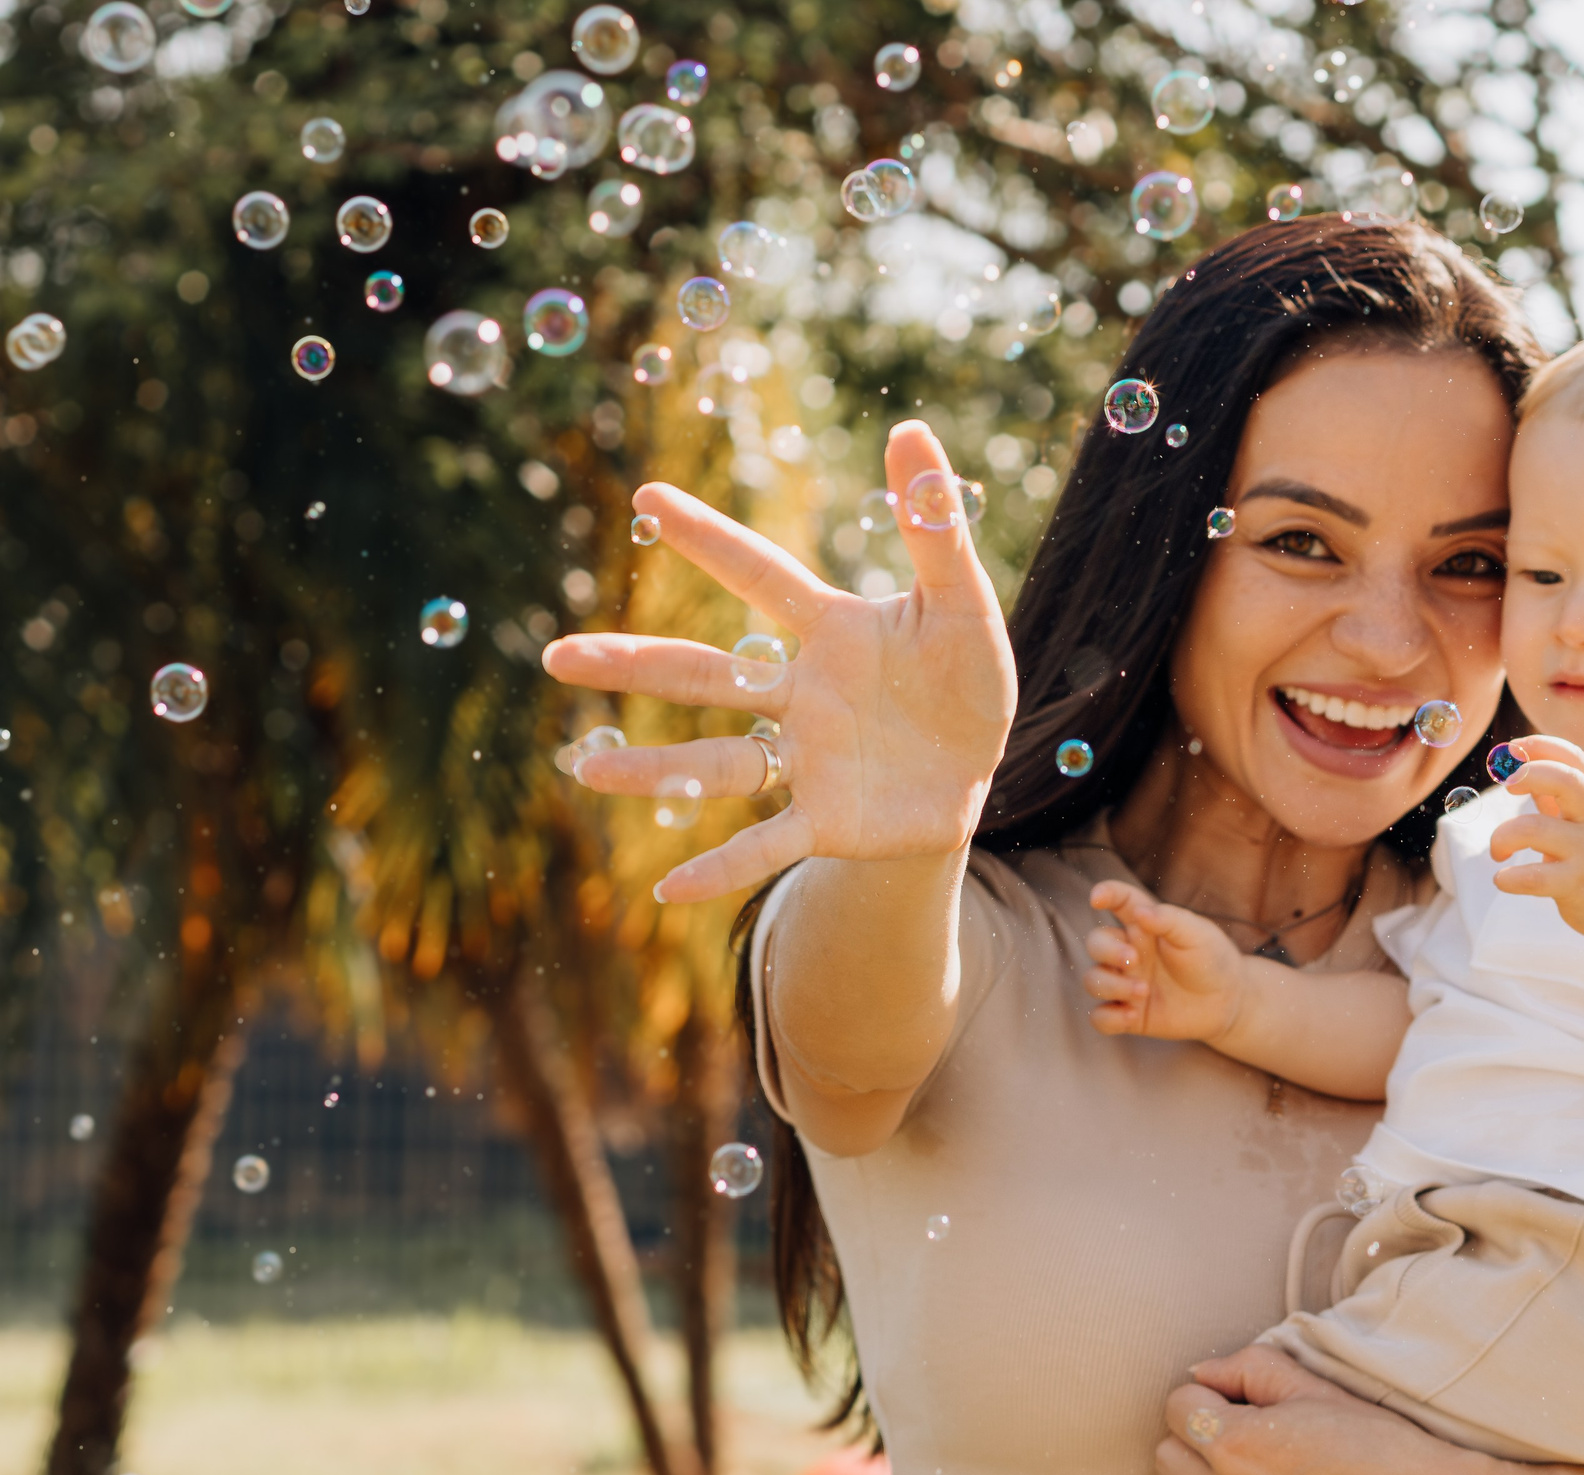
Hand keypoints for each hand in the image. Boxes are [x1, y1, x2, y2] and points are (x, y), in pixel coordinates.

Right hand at [541, 423, 1017, 901]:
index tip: (650, 496)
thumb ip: (933, 524)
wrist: (976, 772)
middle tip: (558, 655)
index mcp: (830, 631)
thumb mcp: (963, 603)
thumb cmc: (966, 681)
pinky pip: (764, 843)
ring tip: (583, 772)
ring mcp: (805, 759)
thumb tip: (911, 428)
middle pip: (705, 674)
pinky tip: (668, 888)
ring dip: (653, 772)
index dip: (711, 538)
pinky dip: (721, 865)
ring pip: (716, 763)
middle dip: (634, 664)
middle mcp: (800, 694)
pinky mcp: (825, 820)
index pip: (762, 575)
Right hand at [1083, 880, 1248, 1041]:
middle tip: (1133, 960)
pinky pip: (1100, 1017)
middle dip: (1107, 951)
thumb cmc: (1211, 959)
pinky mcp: (1129, 1014)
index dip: (1105, 894)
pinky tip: (1131, 1016)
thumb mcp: (1197, 934)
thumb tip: (1140, 913)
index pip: (1119, 902)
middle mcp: (1128, 952)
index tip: (1097, 898)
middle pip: (1096, 943)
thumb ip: (1169, 920)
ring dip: (1111, 985)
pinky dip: (1108, 1018)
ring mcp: (1125, 984)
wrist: (1227, 1002)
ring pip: (1092, 981)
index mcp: (1144, 926)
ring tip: (1143, 991)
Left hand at [1154, 1345, 1490, 1474]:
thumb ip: (1246, 1367)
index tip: (1236, 1408)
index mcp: (1237, 1443)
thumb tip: (1197, 1376)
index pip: (1175, 1408)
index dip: (1206, 1399)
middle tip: (1244, 1448)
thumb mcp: (1313, 1386)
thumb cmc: (1375, 1440)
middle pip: (1167, 1460)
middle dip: (1197, 1444)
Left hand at [1486, 734, 1583, 938]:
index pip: (1576, 760)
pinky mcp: (1577, 885)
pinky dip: (1510, 878)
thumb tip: (1524, 770)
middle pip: (1567, 780)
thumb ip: (1557, 797)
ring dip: (1504, 835)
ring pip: (1537, 829)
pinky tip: (1502, 879)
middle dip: (1531, 773)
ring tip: (1498, 850)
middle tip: (1507, 785)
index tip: (1514, 747)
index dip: (1544, 745)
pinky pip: (1536, 877)